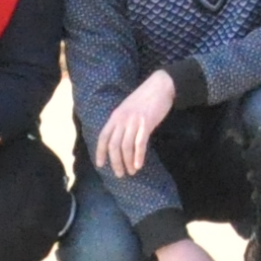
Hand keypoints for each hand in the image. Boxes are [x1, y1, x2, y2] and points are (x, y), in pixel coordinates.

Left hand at [97, 68, 176, 182]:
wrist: (160, 86)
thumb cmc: (145, 98)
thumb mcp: (128, 109)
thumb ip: (122, 122)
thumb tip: (119, 139)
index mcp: (115, 116)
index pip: (103, 137)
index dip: (100, 152)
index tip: (100, 165)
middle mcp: (121, 119)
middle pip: (113, 145)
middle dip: (115, 162)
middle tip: (120, 174)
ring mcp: (134, 121)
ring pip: (126, 147)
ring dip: (127, 162)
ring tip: (131, 172)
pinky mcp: (146, 123)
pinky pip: (139, 143)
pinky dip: (138, 156)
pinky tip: (139, 165)